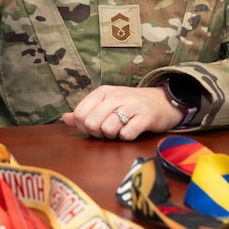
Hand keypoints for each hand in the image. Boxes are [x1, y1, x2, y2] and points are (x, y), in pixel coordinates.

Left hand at [62, 84, 180, 140]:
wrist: (163, 101)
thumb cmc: (131, 105)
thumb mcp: (107, 103)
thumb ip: (86, 111)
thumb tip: (65, 118)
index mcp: (103, 92)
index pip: (80, 114)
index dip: (85, 126)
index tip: (96, 126)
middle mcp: (116, 96)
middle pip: (92, 123)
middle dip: (98, 133)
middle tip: (110, 130)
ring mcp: (132, 105)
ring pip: (108, 129)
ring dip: (114, 135)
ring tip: (122, 129)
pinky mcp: (146, 117)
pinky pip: (127, 134)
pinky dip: (127, 137)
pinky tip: (132, 131)